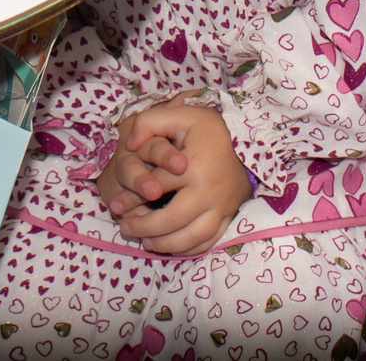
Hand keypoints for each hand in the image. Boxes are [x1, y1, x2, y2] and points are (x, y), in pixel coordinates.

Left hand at [94, 104, 251, 255]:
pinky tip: (171, 247)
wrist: (250, 140)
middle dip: (145, 227)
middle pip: (172, 219)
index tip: (115, 205)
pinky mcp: (229, 215)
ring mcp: (221, 206)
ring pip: (191, 237)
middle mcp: (209, 190)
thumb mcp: (181, 115)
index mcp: (194, 165)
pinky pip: (209, 241)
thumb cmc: (210, 128)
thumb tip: (130, 144)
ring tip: (145, 242)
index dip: (131, 197)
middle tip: (126, 228)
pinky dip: (189, 249)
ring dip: (165, 244)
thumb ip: (150, 122)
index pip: (155, 186)